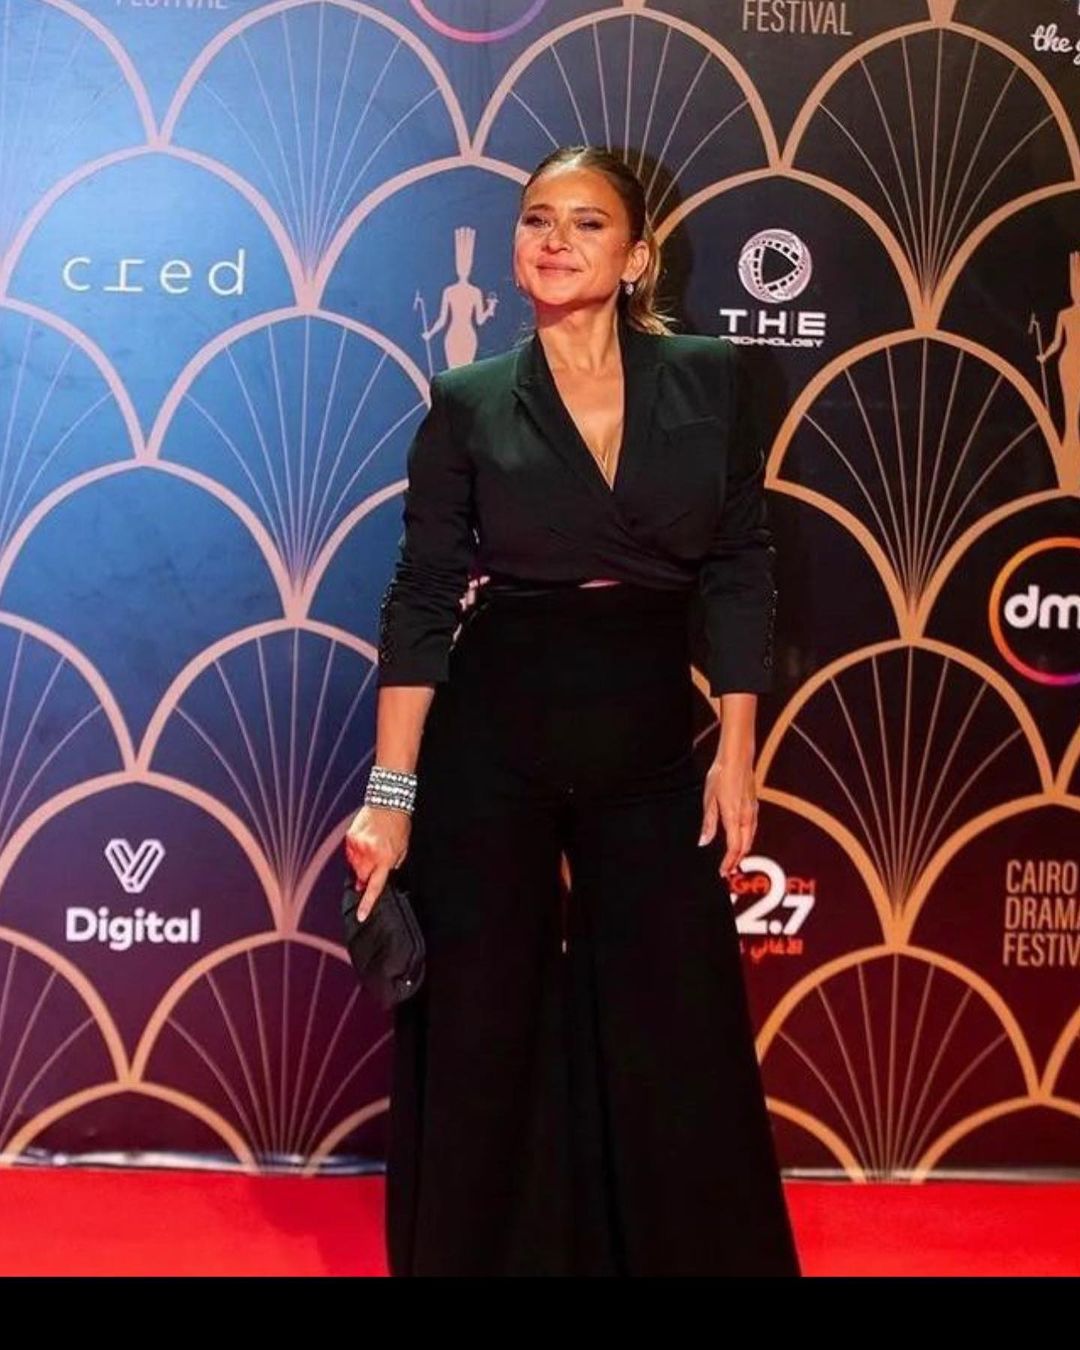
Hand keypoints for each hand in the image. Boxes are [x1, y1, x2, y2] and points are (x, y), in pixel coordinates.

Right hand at [344, 803, 411, 919]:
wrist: (388, 803)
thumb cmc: (398, 825)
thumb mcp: (402, 848)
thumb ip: (392, 865)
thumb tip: (381, 878)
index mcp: (386, 859)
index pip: (375, 886)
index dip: (367, 903)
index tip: (361, 915)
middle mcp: (370, 854)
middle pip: (361, 877)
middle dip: (365, 877)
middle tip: (370, 870)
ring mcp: (358, 845)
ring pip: (354, 866)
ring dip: (360, 864)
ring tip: (370, 849)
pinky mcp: (350, 837)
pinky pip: (349, 853)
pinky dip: (355, 852)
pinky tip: (364, 842)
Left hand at [698, 752, 758, 881]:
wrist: (737, 758)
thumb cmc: (721, 775)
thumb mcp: (709, 799)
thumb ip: (708, 823)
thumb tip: (703, 842)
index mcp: (733, 816)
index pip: (734, 847)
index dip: (728, 862)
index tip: (722, 872)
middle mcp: (746, 817)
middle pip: (745, 846)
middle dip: (736, 860)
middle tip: (727, 870)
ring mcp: (752, 811)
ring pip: (750, 838)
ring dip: (742, 851)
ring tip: (733, 860)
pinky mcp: (754, 806)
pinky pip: (752, 829)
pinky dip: (747, 840)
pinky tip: (741, 841)